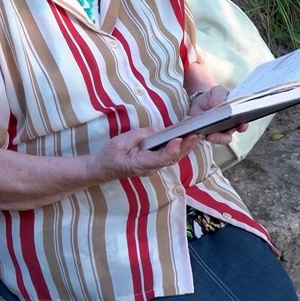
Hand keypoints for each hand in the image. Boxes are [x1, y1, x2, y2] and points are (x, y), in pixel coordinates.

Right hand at [86, 125, 203, 184]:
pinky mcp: (154, 162)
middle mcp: (150, 167)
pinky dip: (180, 148)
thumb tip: (153, 131)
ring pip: (173, 158)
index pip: (159, 158)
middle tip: (196, 133)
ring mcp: (153, 166)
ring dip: (186, 147)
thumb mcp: (119, 143)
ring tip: (197, 134)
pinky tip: (187, 139)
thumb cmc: (109, 156)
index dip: (171, 150)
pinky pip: (170, 156)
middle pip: (172, 159)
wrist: (102, 169)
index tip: (178, 139)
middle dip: (185, 146)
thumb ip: (138, 136)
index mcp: (140, 164)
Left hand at [187, 83, 248, 145]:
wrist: (201, 101)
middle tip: (212, 135)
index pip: (242, 125)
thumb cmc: (213, 97)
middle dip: (219, 137)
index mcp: (234, 119)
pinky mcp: (202, 135)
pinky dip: (196, 134)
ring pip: (212, 139)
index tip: (241, 126)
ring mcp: (214, 134)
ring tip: (201, 133)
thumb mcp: (217, 91)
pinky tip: (192, 130)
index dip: (242, 126)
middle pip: (225, 137)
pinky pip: (200, 138)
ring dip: (207, 138)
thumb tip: (216, 104)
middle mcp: (226, 130)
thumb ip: (219, 95)